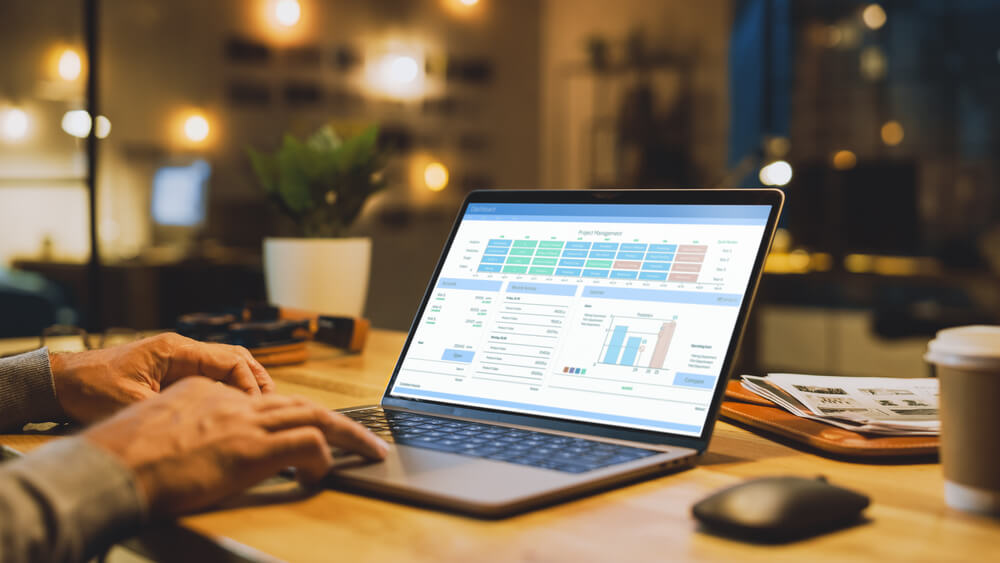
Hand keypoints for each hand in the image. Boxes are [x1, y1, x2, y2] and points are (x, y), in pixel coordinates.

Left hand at [50, 332, 274, 422]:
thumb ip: (171, 408)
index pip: (230, 360)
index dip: (249, 384)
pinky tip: (232, 408)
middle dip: (256, 380)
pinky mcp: (171, 371)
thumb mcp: (132, 402)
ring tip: (260, 407)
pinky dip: (228, 388)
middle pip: (235, 358)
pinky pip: (210, 375)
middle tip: (272, 406)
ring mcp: (177, 359)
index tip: (258, 408)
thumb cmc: (90, 389)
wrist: (61, 382)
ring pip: (225, 365)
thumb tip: (208, 422)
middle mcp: (181, 350)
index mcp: (176, 350)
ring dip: (244, 384)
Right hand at [83, 377, 388, 516]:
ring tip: (370, 450)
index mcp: (208, 392)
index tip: (309, 431)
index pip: (265, 401)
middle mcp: (232, 401)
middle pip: (300, 403)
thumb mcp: (155, 433)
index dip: (294, 417)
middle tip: (365, 435)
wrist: (106, 469)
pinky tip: (325, 473)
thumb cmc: (119, 461)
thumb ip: (184, 433)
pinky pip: (306, 444)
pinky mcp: (250, 449)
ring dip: (349, 435)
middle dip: (337, 420)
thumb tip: (199, 452)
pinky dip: (324, 457)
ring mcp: (244, 423)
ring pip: (315, 417)